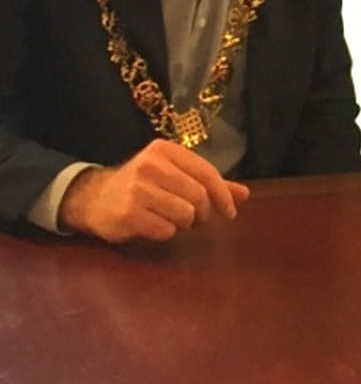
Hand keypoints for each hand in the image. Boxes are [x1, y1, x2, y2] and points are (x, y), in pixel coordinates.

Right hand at [58, 139, 250, 243]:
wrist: (93, 198)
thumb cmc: (141, 185)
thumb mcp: (172, 175)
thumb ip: (207, 183)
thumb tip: (245, 194)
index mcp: (164, 150)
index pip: (206, 172)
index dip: (223, 195)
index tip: (230, 212)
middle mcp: (151, 165)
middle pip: (199, 197)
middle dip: (202, 213)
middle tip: (192, 218)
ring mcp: (138, 190)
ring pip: (185, 215)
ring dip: (182, 224)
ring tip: (168, 218)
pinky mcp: (129, 214)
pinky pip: (166, 230)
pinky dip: (165, 232)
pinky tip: (151, 225)